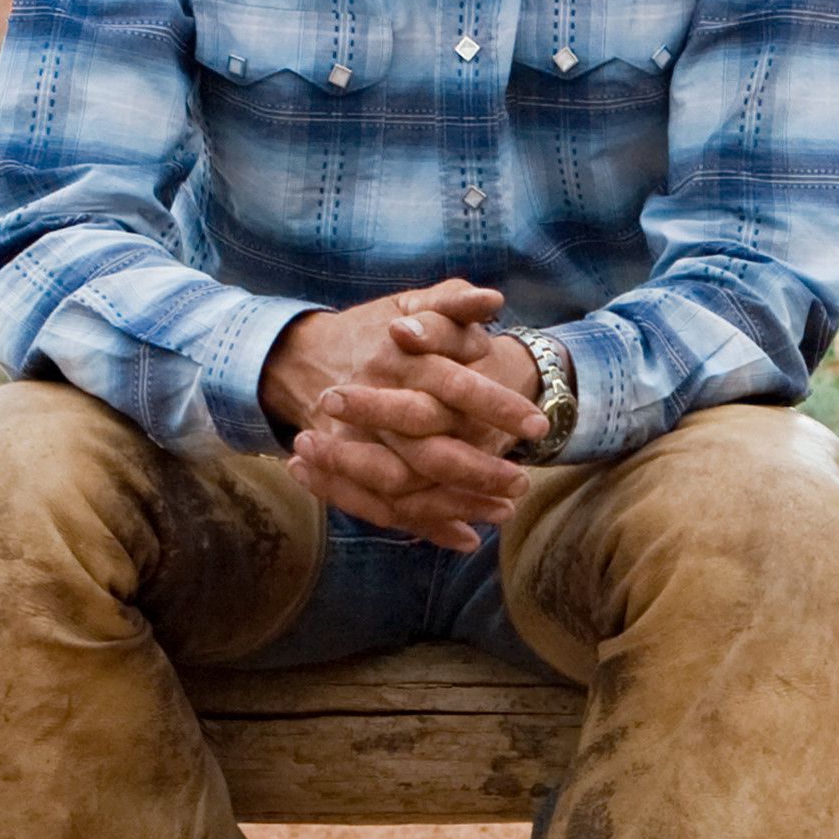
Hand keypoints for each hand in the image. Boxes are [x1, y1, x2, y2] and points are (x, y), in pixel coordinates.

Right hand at [268, 286, 543, 545]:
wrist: (301, 357)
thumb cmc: (373, 330)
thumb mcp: (411, 304)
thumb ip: (452, 301)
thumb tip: (493, 301)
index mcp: (398, 362)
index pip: (454, 386)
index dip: (496, 406)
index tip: (537, 425)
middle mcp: (374, 407)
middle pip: (430, 450)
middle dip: (480, 470)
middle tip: (522, 482)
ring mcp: (355, 445)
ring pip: (409, 488)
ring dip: (458, 505)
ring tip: (504, 511)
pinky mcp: (344, 472)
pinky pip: (384, 509)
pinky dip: (427, 526)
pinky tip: (467, 537)